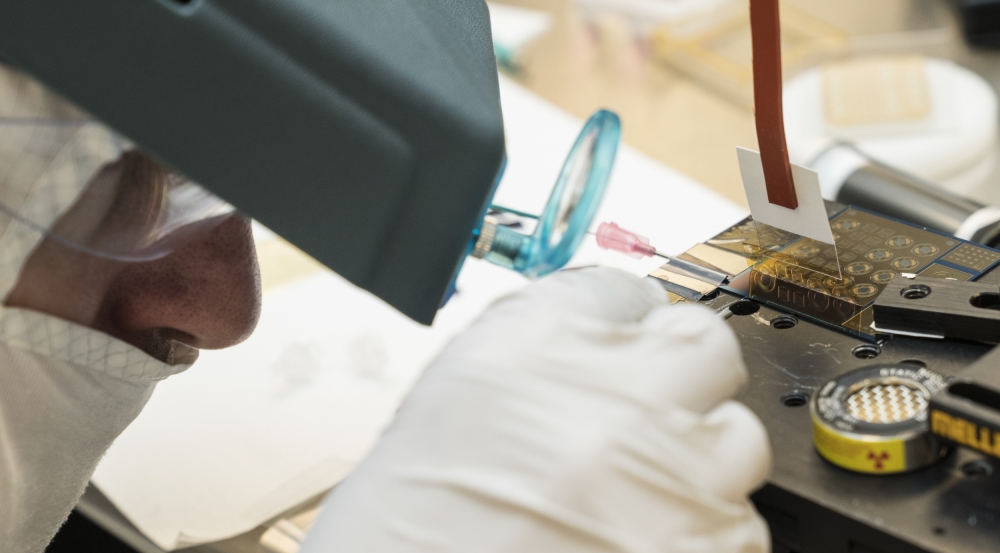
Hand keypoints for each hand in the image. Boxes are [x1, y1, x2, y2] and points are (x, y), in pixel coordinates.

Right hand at [301, 267, 771, 552]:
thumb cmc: (406, 528)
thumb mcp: (448, 405)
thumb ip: (534, 357)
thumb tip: (596, 346)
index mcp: (534, 342)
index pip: (619, 291)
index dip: (621, 325)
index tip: (623, 346)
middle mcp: (612, 393)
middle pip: (700, 341)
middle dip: (681, 372)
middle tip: (652, 410)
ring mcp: (670, 474)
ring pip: (737, 436)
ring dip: (698, 460)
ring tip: (644, 494)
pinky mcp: (706, 549)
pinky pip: (740, 523)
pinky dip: (702, 534)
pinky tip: (648, 542)